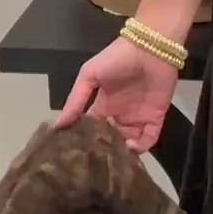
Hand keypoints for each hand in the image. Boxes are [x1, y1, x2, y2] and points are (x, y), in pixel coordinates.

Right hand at [55, 38, 176, 152]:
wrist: (149, 49)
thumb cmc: (116, 59)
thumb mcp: (89, 76)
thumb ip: (75, 100)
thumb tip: (57, 125)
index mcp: (103, 105)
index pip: (93, 129)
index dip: (86, 141)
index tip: (77, 157)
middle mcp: (120, 114)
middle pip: (112, 139)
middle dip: (106, 151)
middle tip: (98, 164)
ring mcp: (138, 117)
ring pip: (130, 142)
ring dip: (124, 151)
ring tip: (115, 160)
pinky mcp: (155, 117)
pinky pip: (150, 137)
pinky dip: (143, 146)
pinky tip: (132, 147)